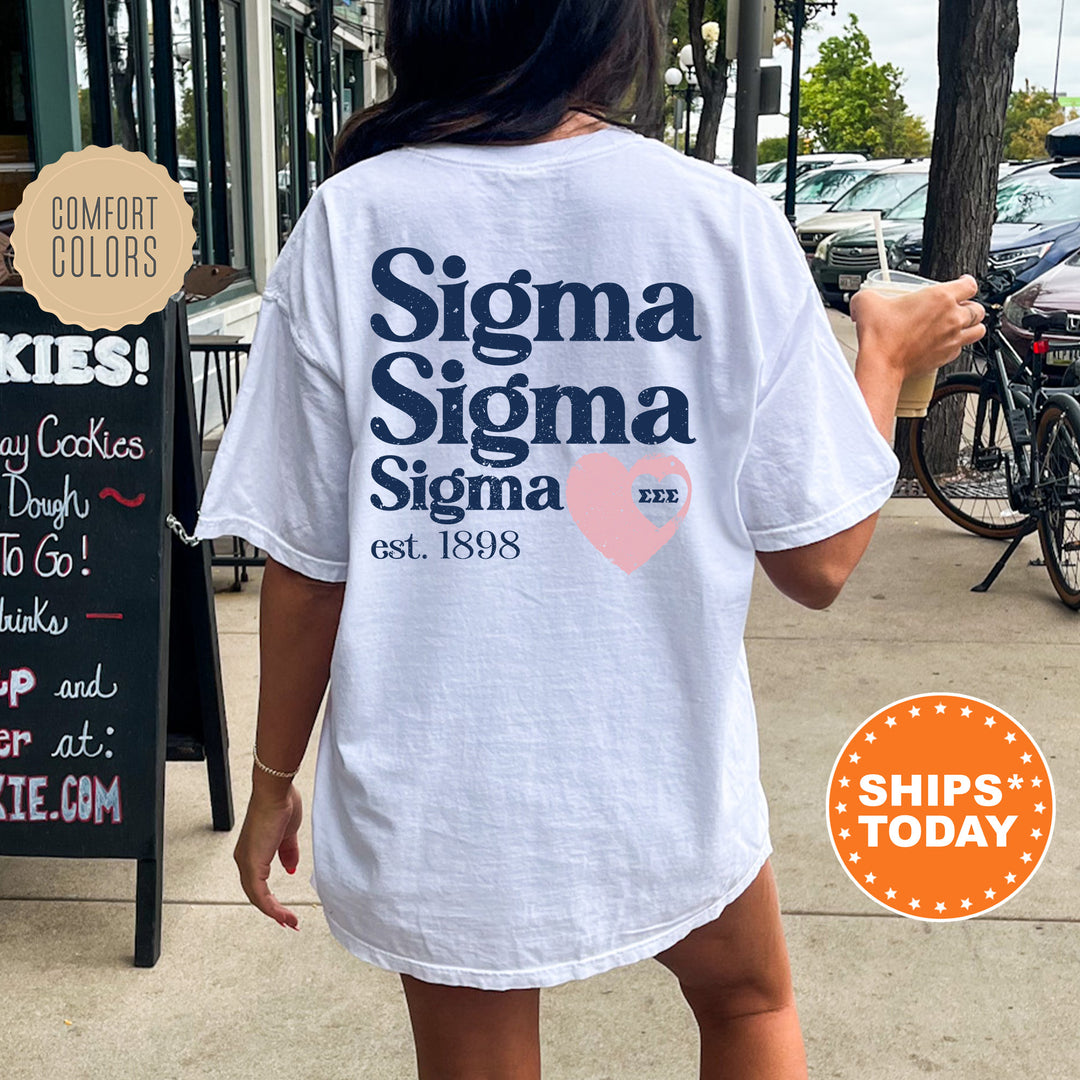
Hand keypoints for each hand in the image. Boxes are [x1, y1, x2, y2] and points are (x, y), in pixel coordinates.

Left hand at [233, 781, 302, 929]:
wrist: (276, 792)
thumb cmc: (281, 805)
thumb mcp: (288, 835)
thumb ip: (288, 853)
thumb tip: (291, 869)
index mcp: (252, 852)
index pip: (258, 883)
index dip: (271, 899)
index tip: (285, 911)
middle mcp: (245, 859)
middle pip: (256, 894)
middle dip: (273, 911)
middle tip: (289, 922)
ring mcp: (247, 862)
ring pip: (257, 897)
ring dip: (274, 912)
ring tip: (290, 922)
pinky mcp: (252, 863)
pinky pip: (260, 893)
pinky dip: (271, 907)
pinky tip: (283, 914)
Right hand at [849, 274, 986, 380]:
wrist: (881, 364)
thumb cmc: (880, 336)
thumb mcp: (867, 302)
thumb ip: (870, 293)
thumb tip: (864, 297)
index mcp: (940, 297)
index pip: (970, 285)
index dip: (967, 282)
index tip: (963, 283)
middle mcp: (952, 317)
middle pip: (978, 308)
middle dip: (971, 306)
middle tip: (959, 307)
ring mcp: (952, 338)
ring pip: (978, 330)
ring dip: (972, 326)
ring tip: (963, 325)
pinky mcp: (947, 357)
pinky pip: (962, 349)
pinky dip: (958, 345)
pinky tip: (946, 343)